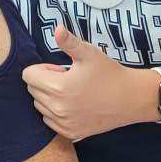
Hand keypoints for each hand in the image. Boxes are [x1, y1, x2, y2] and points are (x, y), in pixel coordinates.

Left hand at [22, 24, 153, 141]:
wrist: (133, 99)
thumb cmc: (110, 73)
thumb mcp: (89, 53)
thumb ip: (69, 41)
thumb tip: (57, 28)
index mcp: (58, 87)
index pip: (28, 75)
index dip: (44, 68)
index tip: (62, 69)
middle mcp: (58, 108)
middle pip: (32, 90)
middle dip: (45, 82)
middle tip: (69, 80)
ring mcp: (64, 123)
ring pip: (40, 105)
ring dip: (49, 97)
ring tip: (73, 92)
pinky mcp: (70, 133)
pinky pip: (49, 120)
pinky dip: (56, 112)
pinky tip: (74, 106)